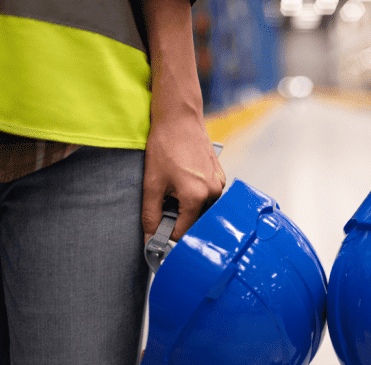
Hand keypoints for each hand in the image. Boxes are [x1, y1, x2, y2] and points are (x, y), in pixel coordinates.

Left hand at [142, 114, 225, 243]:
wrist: (179, 118)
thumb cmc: (165, 146)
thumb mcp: (152, 184)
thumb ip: (151, 215)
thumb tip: (149, 239)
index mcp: (196, 196)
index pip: (183, 231)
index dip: (167, 232)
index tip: (158, 226)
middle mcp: (213, 193)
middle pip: (194, 220)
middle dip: (178, 216)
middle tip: (165, 198)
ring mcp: (220, 184)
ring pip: (201, 208)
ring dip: (187, 205)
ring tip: (175, 184)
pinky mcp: (221, 176)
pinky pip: (208, 196)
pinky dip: (195, 194)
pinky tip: (184, 177)